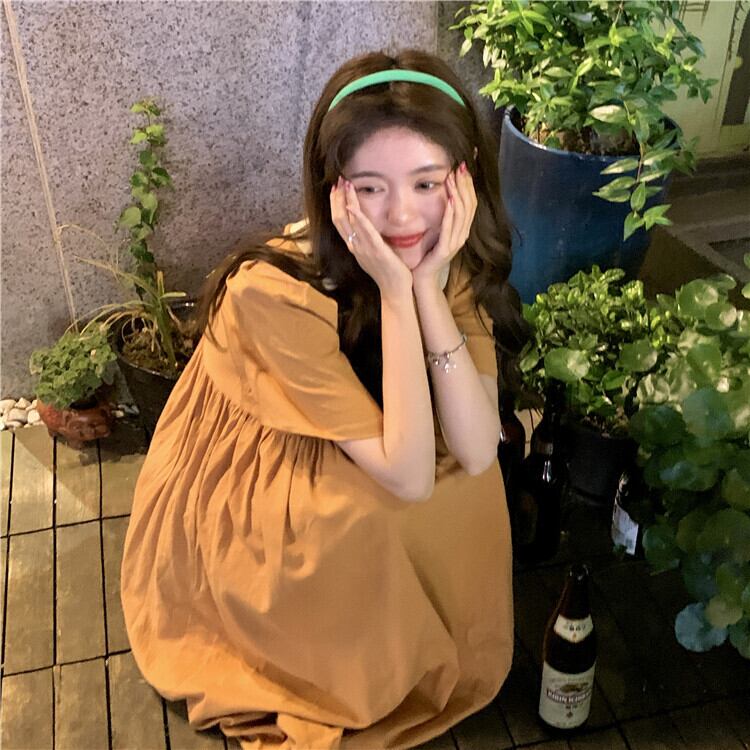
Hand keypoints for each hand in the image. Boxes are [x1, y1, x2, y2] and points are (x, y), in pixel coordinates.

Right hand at [329, 176, 412, 299]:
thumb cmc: (388, 273)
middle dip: (337, 198)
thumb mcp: (374, 254)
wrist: (396, 291)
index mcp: (355, 247)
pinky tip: (353, 206)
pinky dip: (358, 218)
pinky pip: (365, 232)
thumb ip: (369, 241)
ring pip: (348, 222)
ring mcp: (364, 249)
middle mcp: (355, 247)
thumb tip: (368, 228)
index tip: (336, 189)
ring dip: (345, 201)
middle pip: (339, 219)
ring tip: (344, 184)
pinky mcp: (377, 251)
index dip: (336, 205)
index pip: (340, 222)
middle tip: (337, 180)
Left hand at [412, 163, 476, 289]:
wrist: (422, 278)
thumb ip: (442, 217)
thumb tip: (443, 195)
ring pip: (461, 214)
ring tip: (452, 179)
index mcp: (461, 230)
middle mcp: (462, 235)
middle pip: (469, 205)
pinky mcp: (445, 249)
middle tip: (459, 167)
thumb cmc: (427, 255)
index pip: (470, 203)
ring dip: (458, 195)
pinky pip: (450, 229)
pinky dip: (450, 214)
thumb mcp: (437, 232)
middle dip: (465, 185)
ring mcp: (455, 242)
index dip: (468, 184)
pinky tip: (449, 200)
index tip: (462, 167)